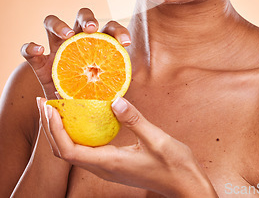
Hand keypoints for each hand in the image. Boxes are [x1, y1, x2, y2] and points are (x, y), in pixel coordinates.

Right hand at [21, 8, 130, 98]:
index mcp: (98, 43)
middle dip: (87, 18)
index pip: (109, 28)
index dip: (119, 30)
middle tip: (92, 29)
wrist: (68, 113)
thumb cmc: (93, 99)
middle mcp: (77, 40)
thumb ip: (111, 91)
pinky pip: (28, 50)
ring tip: (66, 35)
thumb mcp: (105, 94)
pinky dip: (30, 47)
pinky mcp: (39, 63)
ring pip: (51, 23)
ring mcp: (56, 49)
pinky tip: (39, 51)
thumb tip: (121, 103)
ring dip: (58, 25)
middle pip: (81, 16)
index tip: (125, 42)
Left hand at [37, 97, 217, 197]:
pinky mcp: (113, 163)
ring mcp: (107, 167)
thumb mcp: (156, 138)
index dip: (55, 130)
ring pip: (73, 151)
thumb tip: (115, 101)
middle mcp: (103, 168)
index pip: (69, 151)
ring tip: (58, 107)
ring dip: (61, 129)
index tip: (49, 108)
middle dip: (51, 127)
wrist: (184, 185)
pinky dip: (77, 132)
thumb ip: (135, 120)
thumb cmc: (173, 165)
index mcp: (109, 163)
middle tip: (45, 102)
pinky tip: (82, 117)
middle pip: (64, 151)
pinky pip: (86, 149)